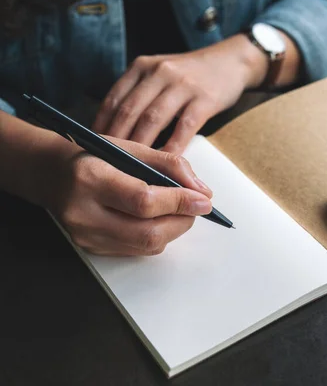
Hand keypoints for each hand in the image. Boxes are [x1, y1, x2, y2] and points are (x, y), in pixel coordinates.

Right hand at [44, 136, 212, 255]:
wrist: (51, 174)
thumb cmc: (93, 155)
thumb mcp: (129, 148)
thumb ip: (169, 165)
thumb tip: (202, 190)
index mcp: (90, 179)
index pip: (143, 201)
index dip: (179, 202)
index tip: (205, 200)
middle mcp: (83, 213)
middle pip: (148, 232)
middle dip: (182, 220)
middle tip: (197, 206)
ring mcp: (85, 236)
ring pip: (146, 246)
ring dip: (174, 229)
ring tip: (180, 210)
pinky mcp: (91, 248)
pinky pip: (137, 250)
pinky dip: (158, 236)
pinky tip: (160, 219)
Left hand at [93, 35, 268, 154]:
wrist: (230, 62)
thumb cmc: (191, 75)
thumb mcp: (159, 73)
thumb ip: (138, 93)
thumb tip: (114, 130)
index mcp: (142, 67)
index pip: (113, 99)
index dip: (101, 126)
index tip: (93, 149)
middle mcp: (159, 73)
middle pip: (129, 111)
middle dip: (116, 140)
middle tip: (107, 165)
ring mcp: (183, 85)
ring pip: (153, 119)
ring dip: (140, 147)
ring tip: (132, 169)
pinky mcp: (204, 99)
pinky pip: (184, 127)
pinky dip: (173, 147)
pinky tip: (166, 162)